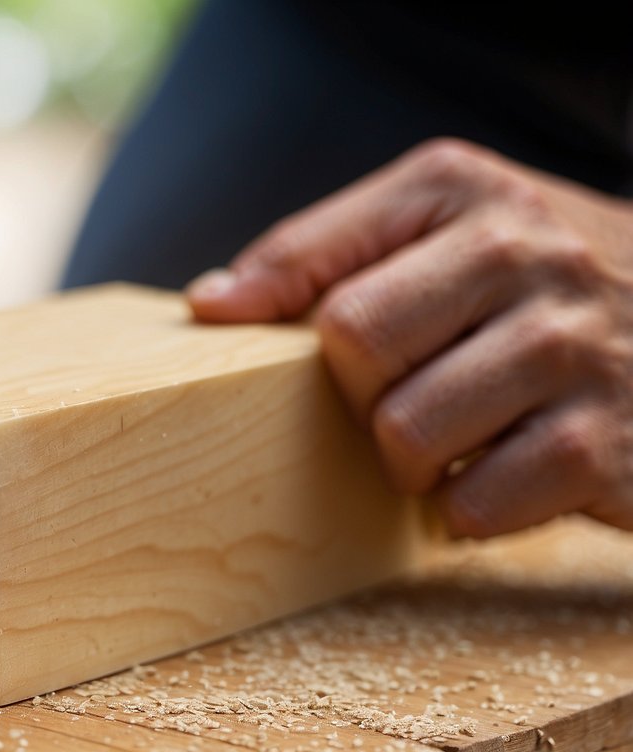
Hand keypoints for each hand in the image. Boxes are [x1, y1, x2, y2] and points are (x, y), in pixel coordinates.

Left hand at [187, 138, 632, 537]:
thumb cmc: (540, 284)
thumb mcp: (448, 227)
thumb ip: (329, 251)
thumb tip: (210, 302)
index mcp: (464, 190)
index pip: (312, 260)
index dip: (264, 313)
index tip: (229, 332)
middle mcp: (525, 253)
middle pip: (352, 344)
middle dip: (356, 394)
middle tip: (396, 397)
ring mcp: (573, 347)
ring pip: (405, 433)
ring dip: (410, 461)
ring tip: (453, 438)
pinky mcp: (605, 443)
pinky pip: (473, 503)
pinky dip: (468, 509)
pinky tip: (502, 473)